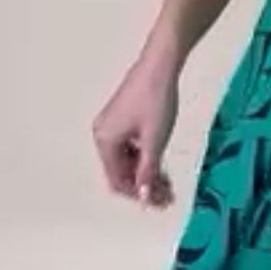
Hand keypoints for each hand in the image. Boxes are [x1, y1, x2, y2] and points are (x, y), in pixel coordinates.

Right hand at [92, 56, 178, 208]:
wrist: (160, 66)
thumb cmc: (155, 98)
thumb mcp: (154, 141)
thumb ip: (148, 171)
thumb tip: (143, 197)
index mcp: (105, 140)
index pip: (116, 180)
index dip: (136, 194)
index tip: (156, 203)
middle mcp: (104, 134)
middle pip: (120, 172)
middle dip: (142, 186)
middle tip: (165, 196)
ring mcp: (113, 126)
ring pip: (127, 161)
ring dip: (145, 174)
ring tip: (166, 184)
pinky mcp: (124, 119)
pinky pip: (131, 148)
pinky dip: (145, 159)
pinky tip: (160, 165)